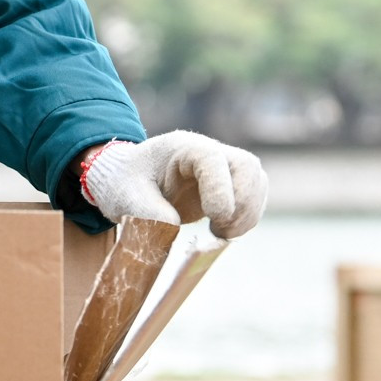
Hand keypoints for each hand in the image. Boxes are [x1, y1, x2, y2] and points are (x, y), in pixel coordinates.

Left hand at [80, 131, 266, 239]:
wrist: (127, 181)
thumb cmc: (125, 184)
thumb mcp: (127, 198)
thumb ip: (148, 212)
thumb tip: (173, 226)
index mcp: (180, 147)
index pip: (213, 159)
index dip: (220, 189)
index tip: (214, 218)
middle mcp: (207, 151)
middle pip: (246, 166)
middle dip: (242, 203)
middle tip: (218, 230)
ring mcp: (222, 166)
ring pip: (256, 181)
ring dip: (247, 213)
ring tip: (220, 233)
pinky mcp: (230, 184)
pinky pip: (254, 196)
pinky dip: (247, 217)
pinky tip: (225, 231)